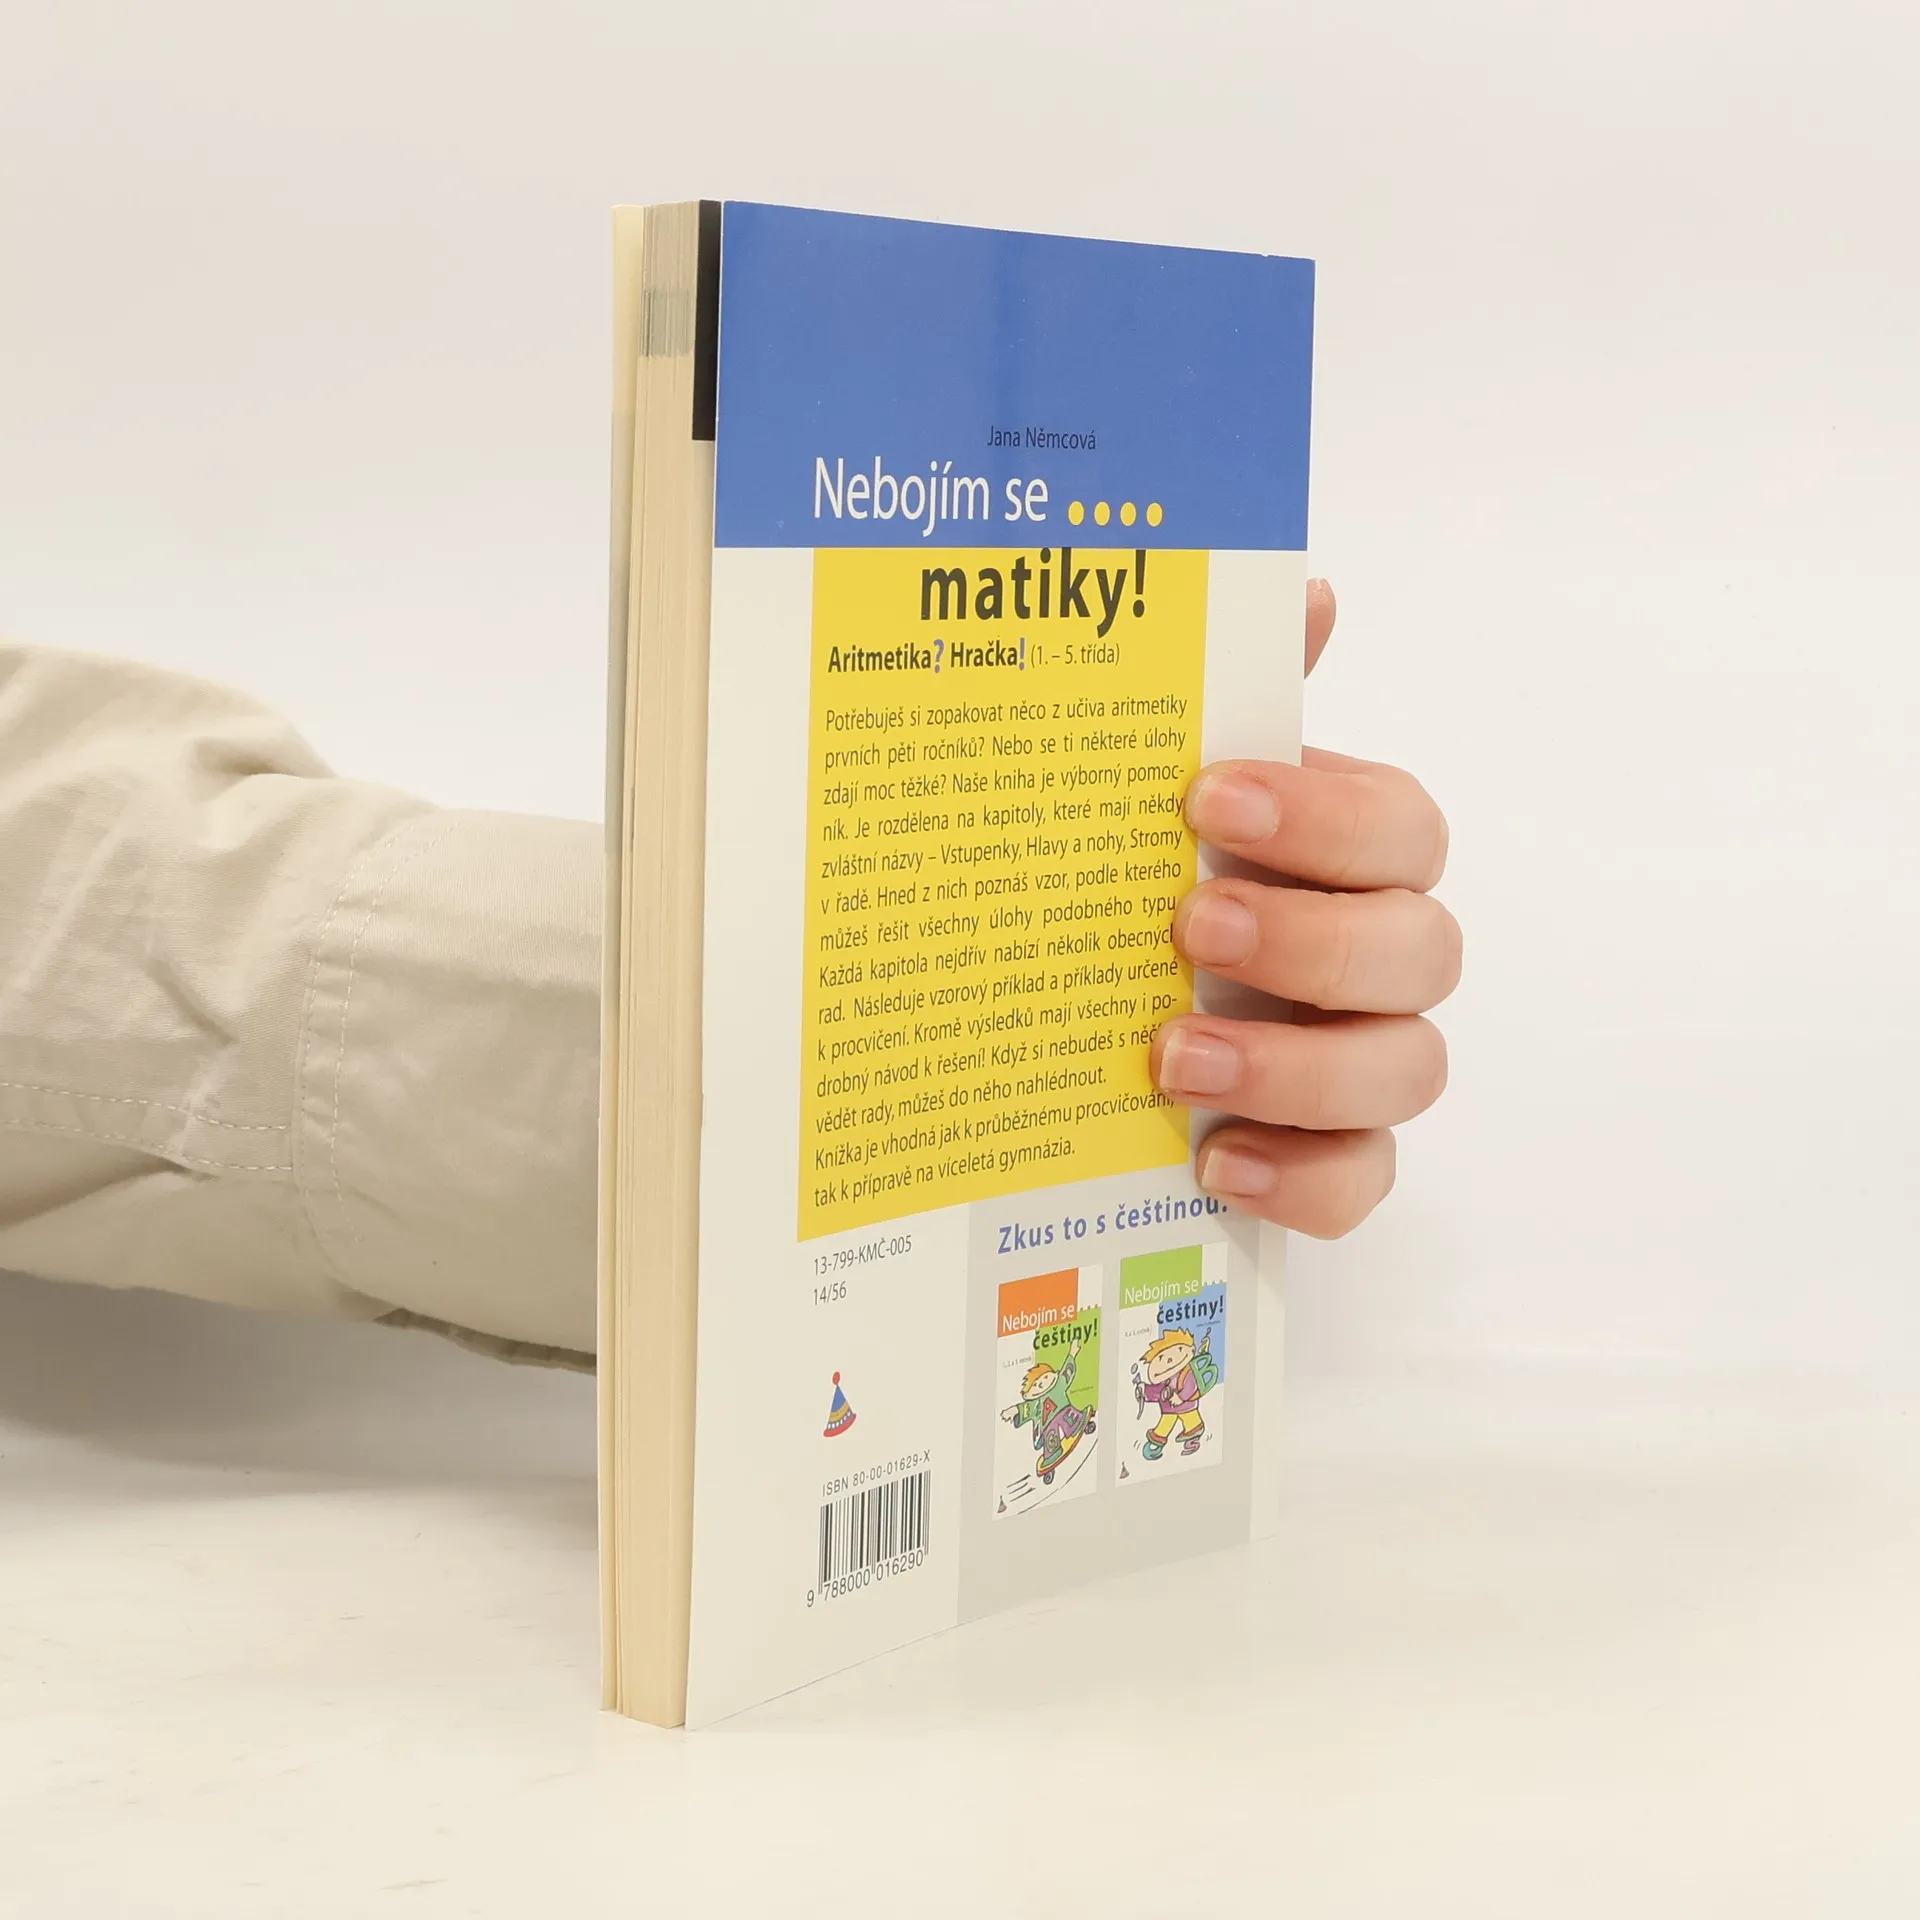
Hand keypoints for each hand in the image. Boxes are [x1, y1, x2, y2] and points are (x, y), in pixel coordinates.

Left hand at [1152, 580, 1458, 1237]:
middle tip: (1189, 927)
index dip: (1323, 816)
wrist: (1097, 1022)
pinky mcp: (1333, 1160)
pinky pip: (1365, 1184)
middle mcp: (1380, 957)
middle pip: (1422, 951)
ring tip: (1173, 1059)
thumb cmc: (1154, 882)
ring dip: (1298, 1067)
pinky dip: (1302, 1180)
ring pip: (1410, 1070)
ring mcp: (1363, 1064)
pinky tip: (1213, 1161)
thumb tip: (1305, 587)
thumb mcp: (1168, 792)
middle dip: (1312, 940)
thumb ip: (1237, 696)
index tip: (1207, 798)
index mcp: (1350, 856)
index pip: (1400, 827)